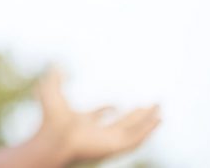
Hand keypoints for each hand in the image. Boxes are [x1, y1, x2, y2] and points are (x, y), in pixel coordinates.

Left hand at [34, 68, 160, 164]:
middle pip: (122, 124)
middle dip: (136, 115)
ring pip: (133, 130)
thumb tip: (55, 62)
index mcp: (82, 123)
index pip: (98, 117)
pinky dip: (149, 129)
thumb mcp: (51, 92)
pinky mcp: (116, 147)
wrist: (55, 139)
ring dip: (147, 120)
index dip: (107, 109)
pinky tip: (158, 118)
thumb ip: (55, 78)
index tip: (116, 104)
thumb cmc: (50, 119)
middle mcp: (96, 133)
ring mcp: (108, 141)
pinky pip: (138, 139)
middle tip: (149, 105)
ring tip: (159, 108)